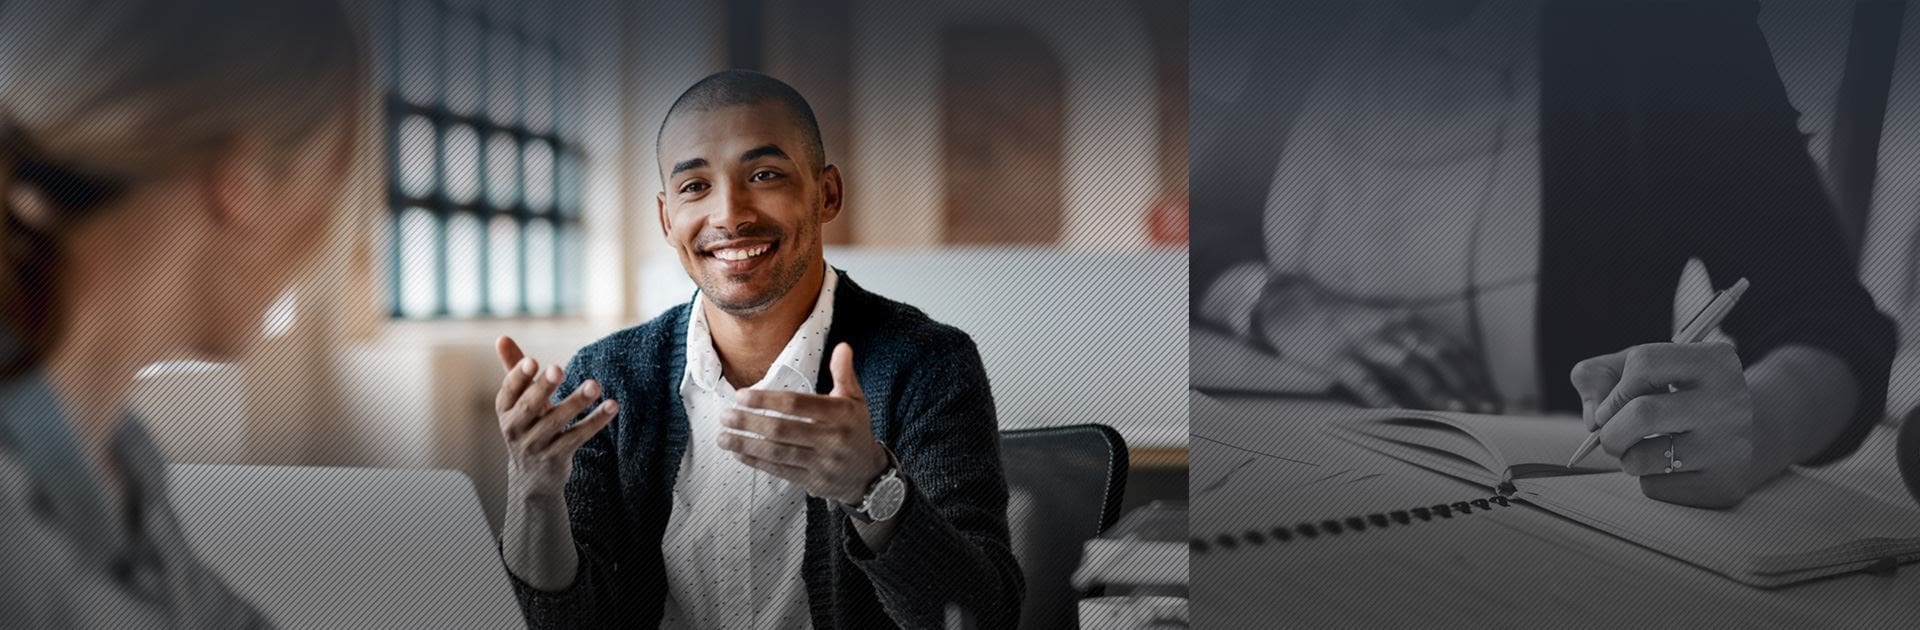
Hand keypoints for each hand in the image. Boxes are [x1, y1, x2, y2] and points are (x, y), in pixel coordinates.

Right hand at [495, 336, 618, 493]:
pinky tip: (612, 406)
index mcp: (506, 410)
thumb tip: (502, 337)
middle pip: (529, 407)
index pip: (509, 391)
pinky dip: (595, 421)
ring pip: (556, 422)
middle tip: (559, 368)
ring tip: (595, 384)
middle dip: (543, 387)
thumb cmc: (528, 426)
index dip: (518, 377)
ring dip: (576, 402)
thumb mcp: (519, 401)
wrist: (532, 478)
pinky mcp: (557, 458)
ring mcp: (536, 445)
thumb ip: (515, 370)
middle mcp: (516, 429)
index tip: (532, 361)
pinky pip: (577, 437)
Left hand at [718, 342, 889, 505]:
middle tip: (725, 416)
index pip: (797, 404)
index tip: (741, 396)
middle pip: (782, 430)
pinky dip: (757, 462)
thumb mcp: (855, 400)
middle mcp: (831, 439)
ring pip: (777, 453)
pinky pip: (780, 471)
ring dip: (746, 445)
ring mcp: (822, 463)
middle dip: (749, 422)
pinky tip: (739, 454)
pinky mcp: (813, 482)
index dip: (766, 400)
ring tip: (723, 437)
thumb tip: (842, 346)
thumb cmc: (856, 429)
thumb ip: (844, 373)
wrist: (869, 473)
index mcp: (840, 414)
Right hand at [1254, 278, 1500, 411]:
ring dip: (1436, 390)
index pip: (1450, 347)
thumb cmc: (1344, 322)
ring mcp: (1364, 342)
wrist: (1292, 306)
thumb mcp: (1383, 324)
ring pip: (1408, 367)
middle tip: (1488, 409)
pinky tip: (1398, 414)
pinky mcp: (1337, 357)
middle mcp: (1391, 328)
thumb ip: (1411, 345)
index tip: (1494, 396)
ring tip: (1458, 411)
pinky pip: (1365, 380)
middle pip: (1437, 356)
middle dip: (1466, 384)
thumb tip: (1447, 381)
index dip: (1475, 372)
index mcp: (1406, 320)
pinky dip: (1384, 397)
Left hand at [1570, 341, 1756, 508]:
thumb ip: (1599, 375)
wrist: (1739, 438)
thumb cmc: (1676, 397)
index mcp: (1715, 362)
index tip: (1612, 406)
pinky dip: (1649, 480)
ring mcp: (1730, 446)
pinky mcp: (1723, 485)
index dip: (1615, 388)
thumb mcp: (1642, 370)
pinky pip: (1656, 488)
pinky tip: (1671, 468)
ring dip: (1626, 458)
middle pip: (1642, 413)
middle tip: (1612, 437)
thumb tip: (1593, 420)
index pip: (1644, 362)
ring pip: (1642, 458)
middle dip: (1610, 431)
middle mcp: (1730, 402)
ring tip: (1644, 450)